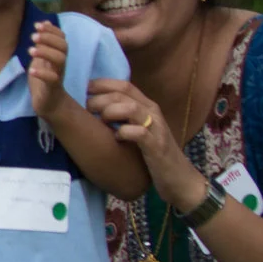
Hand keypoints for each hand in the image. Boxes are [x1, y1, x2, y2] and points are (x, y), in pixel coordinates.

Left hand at [26, 21, 71, 117]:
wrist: (50, 104)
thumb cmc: (44, 79)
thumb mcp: (41, 58)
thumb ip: (43, 42)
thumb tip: (43, 22)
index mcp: (57, 55)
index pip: (61, 39)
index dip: (52, 30)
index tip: (38, 24)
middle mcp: (60, 64)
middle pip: (63, 47)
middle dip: (49, 38)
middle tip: (33, 36)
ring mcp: (58, 75)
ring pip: (60, 60)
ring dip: (46, 52)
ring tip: (31, 50)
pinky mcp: (53, 88)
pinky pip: (52, 79)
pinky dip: (42, 73)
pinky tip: (31, 70)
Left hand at [86, 77, 205, 208]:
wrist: (178, 177)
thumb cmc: (152, 153)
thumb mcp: (137, 128)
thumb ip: (122, 115)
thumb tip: (93, 106)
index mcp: (147, 106)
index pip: (124, 85)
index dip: (101, 84)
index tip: (84, 90)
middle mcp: (153, 113)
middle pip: (122, 94)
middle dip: (99, 99)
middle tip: (87, 110)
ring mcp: (156, 128)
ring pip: (130, 108)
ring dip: (110, 112)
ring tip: (102, 122)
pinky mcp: (157, 146)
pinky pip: (139, 132)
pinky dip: (124, 133)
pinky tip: (117, 138)